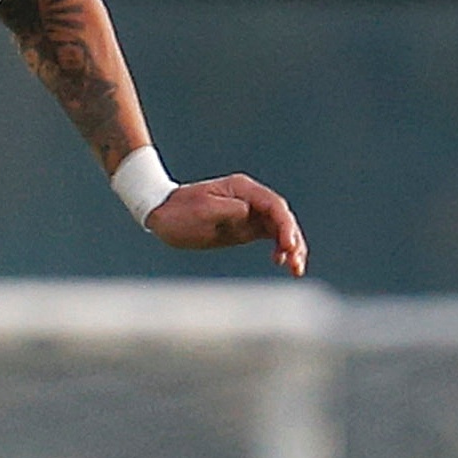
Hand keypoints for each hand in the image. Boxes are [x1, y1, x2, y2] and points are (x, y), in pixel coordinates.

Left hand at [146, 175, 307, 275]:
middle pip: (281, 217)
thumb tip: (248, 212)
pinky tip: (282, 262)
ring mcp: (249, 214)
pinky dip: (278, 249)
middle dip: (293, 239)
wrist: (161, 213)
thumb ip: (226, 210)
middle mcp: (250, 199)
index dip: (284, 225)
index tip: (287, 245)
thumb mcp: (201, 211)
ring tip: (296, 268)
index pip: (273, 205)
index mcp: (242, 189)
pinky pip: (268, 237)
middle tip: (296, 263)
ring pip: (278, 229)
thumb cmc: (178, 211)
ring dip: (291, 247)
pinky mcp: (243, 229)